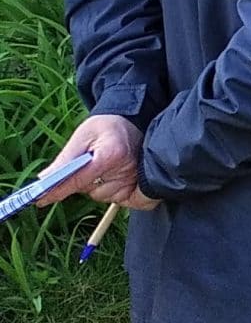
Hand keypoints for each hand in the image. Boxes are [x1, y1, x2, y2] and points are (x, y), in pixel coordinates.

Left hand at [36, 114, 158, 210]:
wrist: (133, 123)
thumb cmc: (107, 127)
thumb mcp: (83, 135)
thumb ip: (65, 158)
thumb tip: (44, 179)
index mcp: (111, 154)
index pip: (78, 180)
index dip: (57, 190)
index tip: (41, 199)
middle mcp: (125, 169)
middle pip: (88, 190)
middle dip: (79, 182)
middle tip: (83, 164)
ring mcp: (132, 180)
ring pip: (99, 195)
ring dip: (93, 186)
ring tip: (100, 167)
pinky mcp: (136, 186)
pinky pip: (112, 197)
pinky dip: (105, 189)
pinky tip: (109, 175)